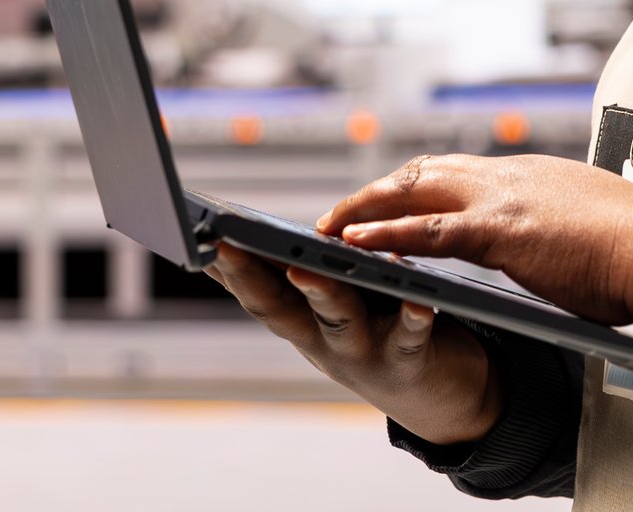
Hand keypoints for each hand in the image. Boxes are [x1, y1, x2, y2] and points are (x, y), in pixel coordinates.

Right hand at [205, 242, 501, 445]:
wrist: (435, 400)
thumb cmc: (377, 334)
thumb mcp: (333, 309)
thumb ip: (308, 277)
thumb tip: (272, 233)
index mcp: (303, 321)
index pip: (254, 289)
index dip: (225, 265)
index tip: (196, 233)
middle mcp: (323, 339)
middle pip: (279, 305)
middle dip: (249, 274)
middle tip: (224, 244)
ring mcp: (363, 352)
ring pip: (337, 318)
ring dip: (320, 293)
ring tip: (305, 268)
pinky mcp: (409, 360)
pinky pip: (409, 336)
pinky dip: (412, 316)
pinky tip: (417, 299)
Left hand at [319, 153, 632, 359]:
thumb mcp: (590, 225)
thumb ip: (560, 225)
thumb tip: (557, 240)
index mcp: (531, 176)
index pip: (458, 173)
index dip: (417, 187)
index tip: (390, 198)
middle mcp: (510, 176)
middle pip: (424, 172)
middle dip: (377, 191)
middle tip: (339, 213)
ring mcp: (502, 200)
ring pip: (413, 194)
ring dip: (362, 209)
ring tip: (324, 230)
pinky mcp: (499, 232)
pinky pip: (424, 232)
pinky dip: (383, 235)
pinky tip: (352, 244)